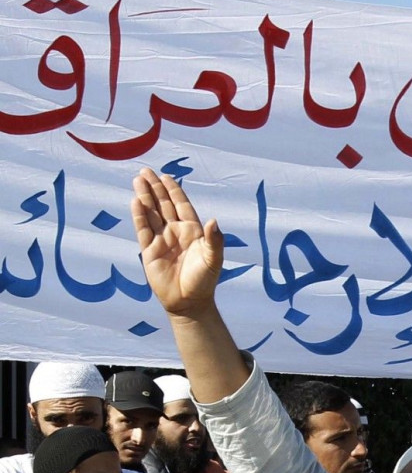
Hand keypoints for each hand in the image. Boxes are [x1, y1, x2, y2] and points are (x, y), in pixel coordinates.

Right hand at [131, 168, 222, 313]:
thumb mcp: (213, 259)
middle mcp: (175, 233)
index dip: (173, 191)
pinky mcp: (149, 252)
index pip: (181, 205)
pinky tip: (136, 201)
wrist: (189, 302)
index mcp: (192, 231)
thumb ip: (214, 240)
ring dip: (145, 197)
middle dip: (155, 188)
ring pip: (151, 214)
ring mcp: (161, 241)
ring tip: (138, 179)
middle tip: (145, 170)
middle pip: (163, 205)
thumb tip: (213, 220)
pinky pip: (143, 229)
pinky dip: (139, 216)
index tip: (166, 176)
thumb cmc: (204, 281)